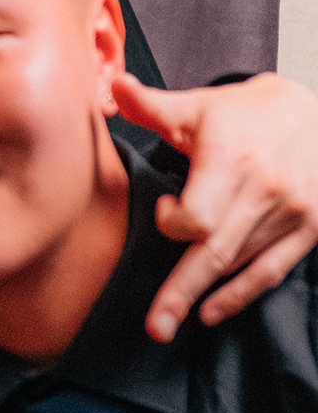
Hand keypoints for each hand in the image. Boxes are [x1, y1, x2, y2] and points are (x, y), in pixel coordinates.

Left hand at [117, 72, 317, 339]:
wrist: (311, 114)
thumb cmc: (245, 113)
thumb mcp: (198, 106)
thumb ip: (152, 105)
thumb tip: (114, 85)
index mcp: (232, 157)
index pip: (199, 214)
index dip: (173, 221)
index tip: (164, 207)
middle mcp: (264, 189)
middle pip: (216, 252)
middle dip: (181, 291)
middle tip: (155, 327)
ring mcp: (290, 213)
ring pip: (241, 265)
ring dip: (204, 295)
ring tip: (169, 323)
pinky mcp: (308, 229)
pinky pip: (271, 271)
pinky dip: (242, 295)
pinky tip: (213, 311)